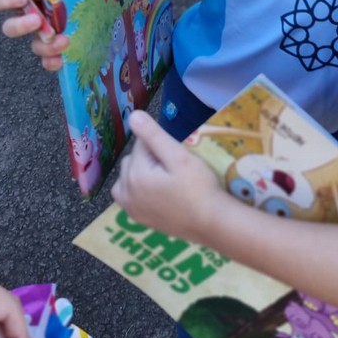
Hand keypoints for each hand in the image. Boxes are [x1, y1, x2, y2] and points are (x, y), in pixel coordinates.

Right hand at [0, 0, 69, 71]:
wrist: (108, 9)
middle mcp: (34, 17)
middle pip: (9, 27)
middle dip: (20, 26)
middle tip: (37, 21)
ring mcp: (45, 36)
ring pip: (33, 45)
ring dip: (45, 45)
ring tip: (64, 40)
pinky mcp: (57, 51)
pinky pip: (47, 61)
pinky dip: (51, 61)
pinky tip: (61, 60)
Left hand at [112, 110, 221, 240]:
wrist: (210, 222)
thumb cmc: (198, 187)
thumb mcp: (178, 156)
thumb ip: (153, 135)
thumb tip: (133, 115)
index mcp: (135, 174)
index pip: (141, 143)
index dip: (160, 144)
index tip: (176, 154)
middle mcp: (126, 192)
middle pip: (132, 160)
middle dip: (149, 157)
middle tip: (174, 167)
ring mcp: (131, 208)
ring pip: (128, 176)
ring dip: (141, 171)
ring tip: (165, 177)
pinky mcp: (138, 219)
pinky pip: (129, 195)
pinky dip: (138, 188)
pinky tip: (158, 191)